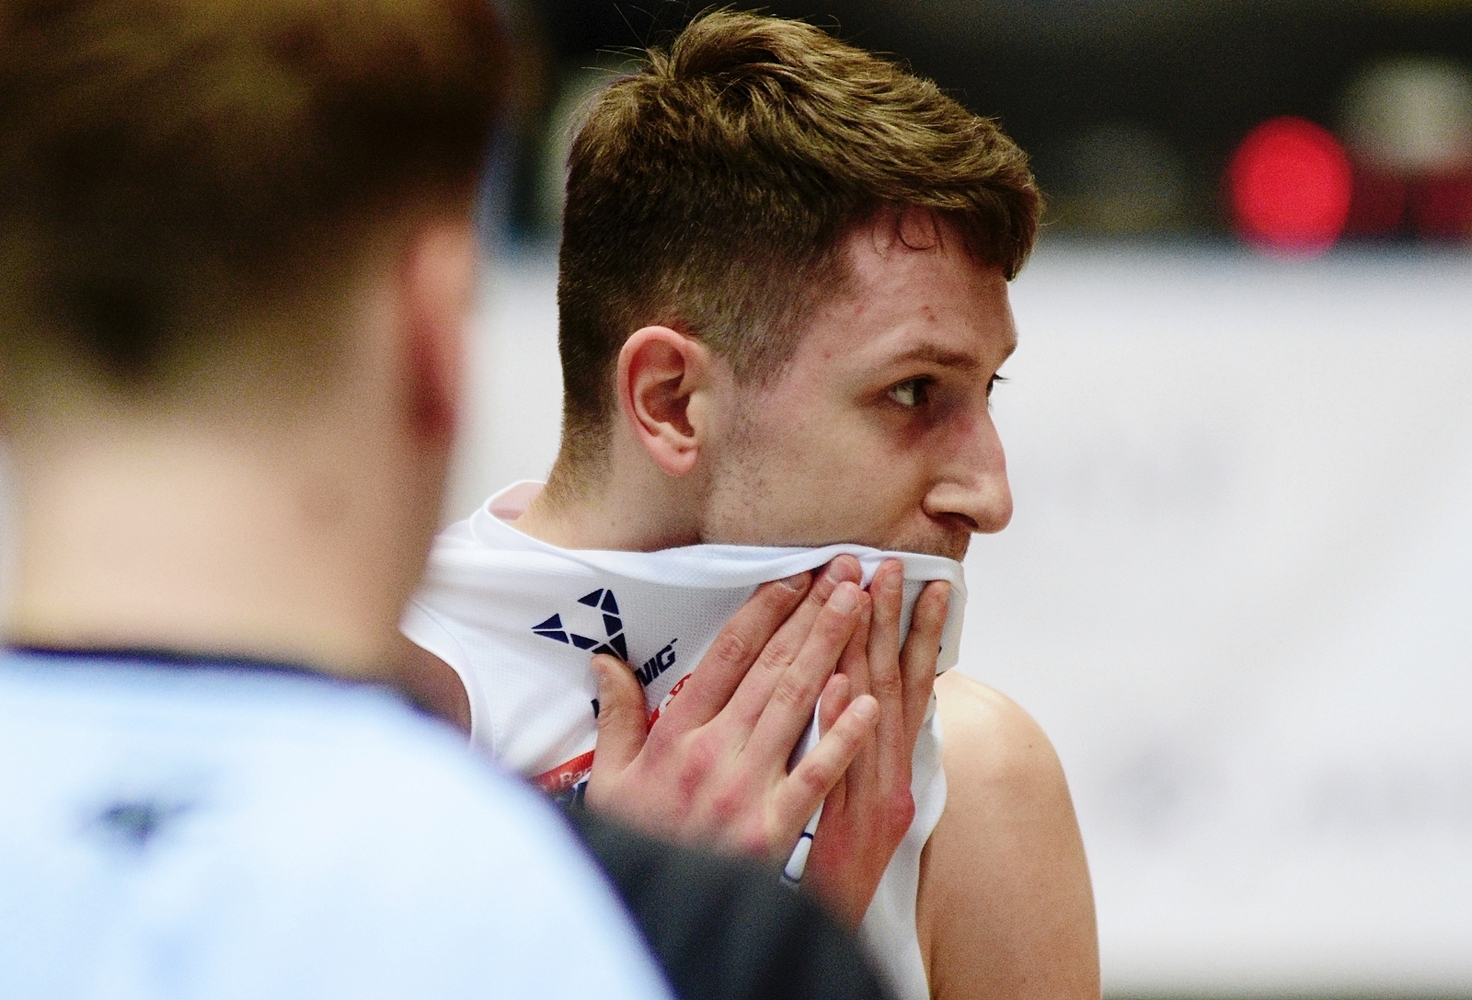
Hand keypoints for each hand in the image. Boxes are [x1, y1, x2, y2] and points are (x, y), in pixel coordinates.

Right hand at [585, 560, 879, 861]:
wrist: (650, 912)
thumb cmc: (636, 842)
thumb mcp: (611, 779)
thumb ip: (617, 717)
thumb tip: (605, 662)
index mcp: (676, 736)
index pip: (726, 658)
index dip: (763, 612)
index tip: (795, 577)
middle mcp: (712, 753)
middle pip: (769, 669)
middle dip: (811, 614)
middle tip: (845, 572)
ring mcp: (745, 789)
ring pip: (795, 703)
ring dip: (830, 649)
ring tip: (859, 606)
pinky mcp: (772, 828)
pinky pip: (814, 774)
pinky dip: (841, 735)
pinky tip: (869, 699)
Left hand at [803, 560, 949, 925]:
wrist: (834, 935)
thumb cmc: (839, 872)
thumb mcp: (857, 805)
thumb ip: (855, 749)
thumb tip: (847, 687)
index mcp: (892, 766)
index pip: (906, 682)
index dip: (911, 628)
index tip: (915, 579)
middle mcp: (894, 776)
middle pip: (896, 683)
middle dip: (892, 618)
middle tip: (889, 561)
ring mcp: (879, 801)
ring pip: (880, 713)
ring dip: (872, 648)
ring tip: (865, 594)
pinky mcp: (858, 831)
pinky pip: (848, 768)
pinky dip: (842, 723)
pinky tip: (837, 684)